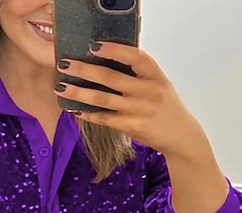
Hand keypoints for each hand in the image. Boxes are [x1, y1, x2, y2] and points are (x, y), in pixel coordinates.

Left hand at [54, 42, 209, 159]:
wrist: (180, 135)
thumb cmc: (166, 107)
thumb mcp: (158, 84)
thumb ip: (138, 74)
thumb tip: (106, 62)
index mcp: (155, 76)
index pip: (135, 57)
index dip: (114, 50)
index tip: (94, 46)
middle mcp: (147, 91)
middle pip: (110, 78)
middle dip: (84, 70)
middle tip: (65, 65)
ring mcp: (139, 110)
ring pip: (102, 99)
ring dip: (79, 93)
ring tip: (61, 87)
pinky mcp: (132, 127)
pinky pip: (105, 119)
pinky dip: (89, 114)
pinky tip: (76, 109)